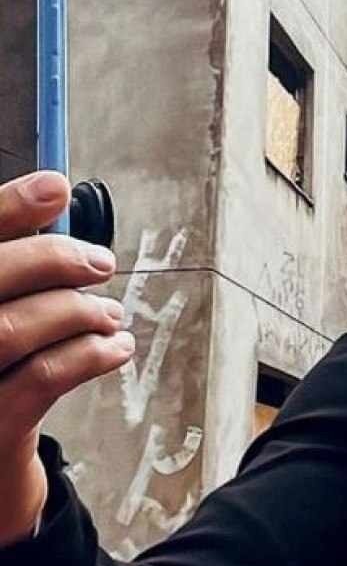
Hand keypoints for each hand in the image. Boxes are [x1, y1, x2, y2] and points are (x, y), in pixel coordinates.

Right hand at [0, 171, 131, 546]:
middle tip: (101, 263)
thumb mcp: (0, 325)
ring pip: (8, 328)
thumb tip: (51, 217)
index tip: (54, 186)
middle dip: (50, 259)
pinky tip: (116, 348)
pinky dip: (89, 354)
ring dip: (75, 310)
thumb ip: (11, 279)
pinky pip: (40, 380)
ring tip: (109, 314)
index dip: (3, 210)